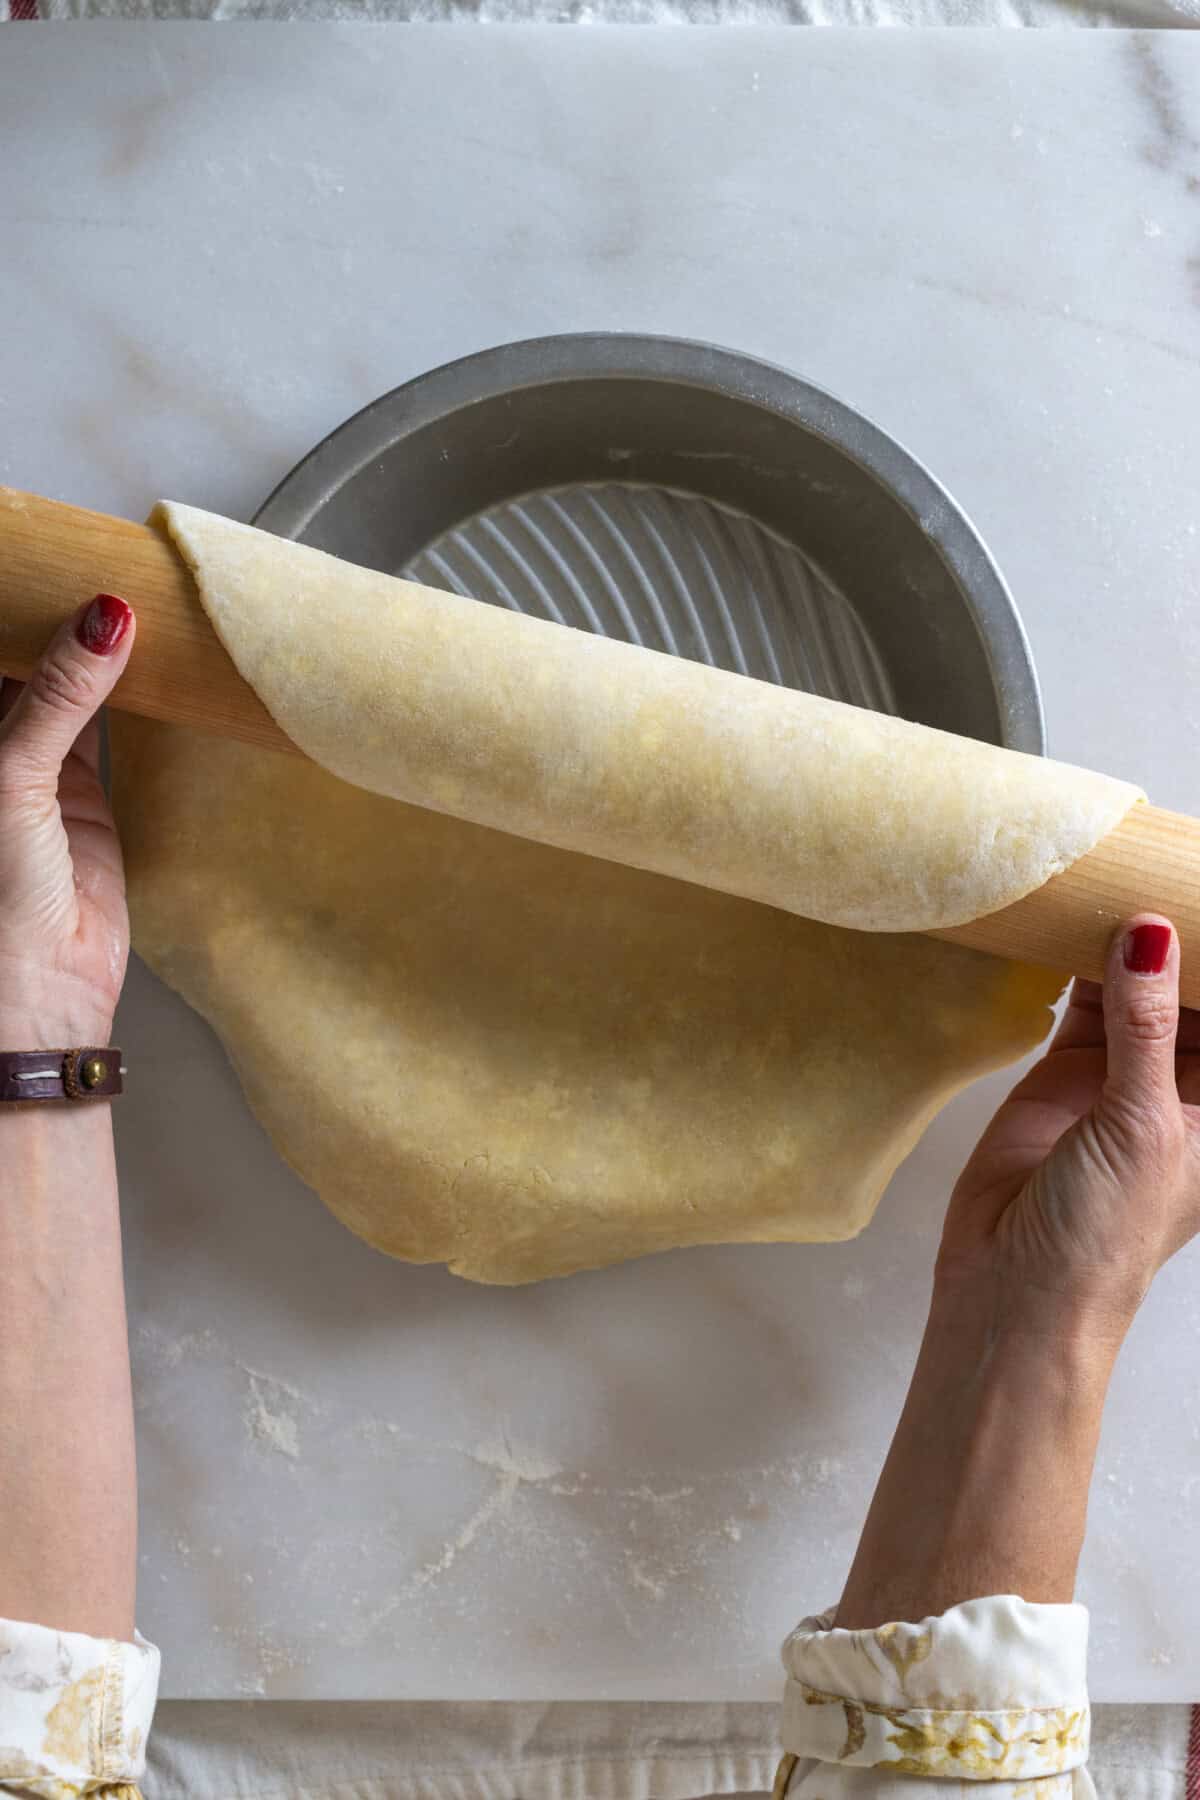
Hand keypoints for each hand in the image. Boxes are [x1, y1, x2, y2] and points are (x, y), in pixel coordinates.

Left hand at [0, 594, 135, 1047]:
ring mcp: (31, 769)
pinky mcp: (81, 795)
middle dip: (49, 617)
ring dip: (88, 649)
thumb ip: (58, 695)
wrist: (41, 994)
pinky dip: (122, 691)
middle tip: (91, 559)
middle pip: (17, 662)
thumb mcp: (12, 776)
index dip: (13, 603)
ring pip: (60, 686)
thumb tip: (103, 616)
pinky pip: (103, 725)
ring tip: (123, 593)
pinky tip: (143, 656)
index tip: (44, 552)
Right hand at [938, 913, 1199, 1345]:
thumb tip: (1151, 935)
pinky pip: (1081, 1003)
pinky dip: (1079, 965)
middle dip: (1187, 948)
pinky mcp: (1064, 1072)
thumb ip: (1146, 1025)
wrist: (1015, 1286)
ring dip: (1133, 948)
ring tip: (1123, 882)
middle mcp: (1183, 1089)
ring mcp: (1124, 1078)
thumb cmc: (1105, 1234)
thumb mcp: (1141, 1122)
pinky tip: (1077, 920)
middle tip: (1169, 878)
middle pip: (1195, 999)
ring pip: (1139, 992)